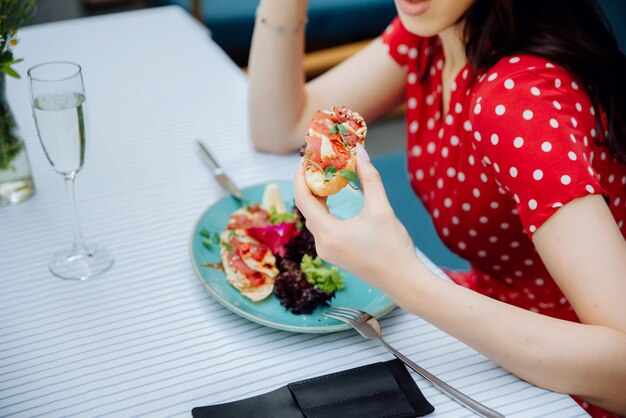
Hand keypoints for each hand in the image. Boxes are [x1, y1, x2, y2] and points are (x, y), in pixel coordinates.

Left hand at [294, 144, 416, 290]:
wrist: (403, 281)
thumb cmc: (393, 248)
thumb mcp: (381, 209)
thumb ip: (369, 179)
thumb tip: (360, 152)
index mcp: (328, 234)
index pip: (303, 199)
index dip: (301, 176)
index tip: (306, 158)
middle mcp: (322, 244)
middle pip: (307, 208)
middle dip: (310, 183)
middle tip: (318, 162)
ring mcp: (328, 251)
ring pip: (315, 217)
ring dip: (318, 196)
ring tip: (326, 175)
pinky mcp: (336, 254)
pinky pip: (323, 226)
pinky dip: (325, 209)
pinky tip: (333, 197)